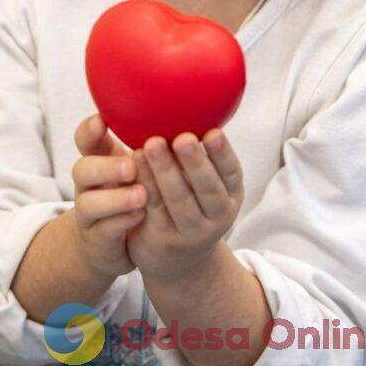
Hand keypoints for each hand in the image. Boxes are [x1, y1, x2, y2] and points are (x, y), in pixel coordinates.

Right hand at [71, 112, 147, 279]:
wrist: (109, 244)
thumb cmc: (129, 192)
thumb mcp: (138, 166)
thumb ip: (151, 143)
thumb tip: (184, 109)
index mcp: (99, 160)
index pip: (85, 139)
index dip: (90, 129)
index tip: (104, 119)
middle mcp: (89, 185)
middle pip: (82, 169)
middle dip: (107, 166)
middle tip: (132, 165)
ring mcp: (90, 214)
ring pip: (88, 204)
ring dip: (116, 199)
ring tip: (142, 195)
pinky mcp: (96, 239)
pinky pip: (103, 231)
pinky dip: (121, 222)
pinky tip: (141, 215)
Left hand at [126, 129, 243, 283]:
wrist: (178, 263)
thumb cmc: (193, 206)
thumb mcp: (210, 188)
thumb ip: (204, 158)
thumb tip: (193, 102)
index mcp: (230, 196)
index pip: (231, 173)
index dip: (222, 153)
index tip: (212, 132)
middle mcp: (216, 217)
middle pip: (206, 189)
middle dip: (194, 162)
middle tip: (181, 137)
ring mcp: (189, 233)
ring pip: (178, 201)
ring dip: (164, 172)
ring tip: (150, 145)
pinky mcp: (161, 240)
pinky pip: (153, 210)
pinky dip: (144, 185)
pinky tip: (134, 164)